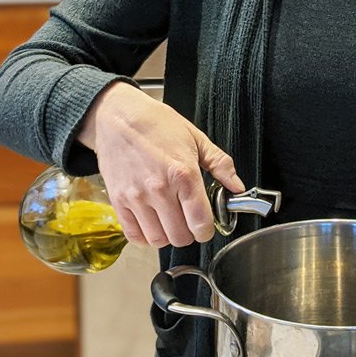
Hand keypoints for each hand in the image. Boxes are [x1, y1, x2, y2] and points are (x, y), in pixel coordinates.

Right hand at [78, 81, 244, 247]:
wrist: (120, 117)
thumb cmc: (158, 125)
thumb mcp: (196, 138)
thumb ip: (220, 164)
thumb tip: (237, 186)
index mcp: (183, 173)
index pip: (200, 222)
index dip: (208, 229)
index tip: (207, 225)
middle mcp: (159, 189)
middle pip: (180, 236)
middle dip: (189, 233)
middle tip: (189, 221)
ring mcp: (136, 197)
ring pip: (157, 240)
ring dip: (167, 236)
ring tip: (170, 221)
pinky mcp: (118, 201)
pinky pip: (133, 236)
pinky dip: (144, 237)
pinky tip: (152, 223)